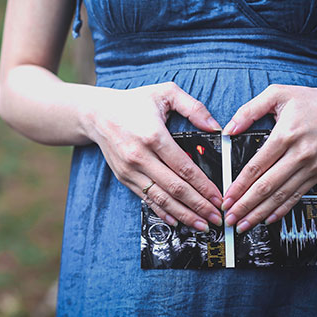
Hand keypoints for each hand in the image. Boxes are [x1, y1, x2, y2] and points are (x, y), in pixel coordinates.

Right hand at [85, 82, 223, 231]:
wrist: (97, 114)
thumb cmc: (134, 102)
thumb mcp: (166, 92)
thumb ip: (194, 107)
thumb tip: (215, 128)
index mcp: (154, 136)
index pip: (185, 168)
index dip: (204, 186)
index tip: (218, 198)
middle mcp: (140, 156)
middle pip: (175, 188)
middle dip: (199, 206)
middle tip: (216, 217)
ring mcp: (131, 170)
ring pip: (161, 198)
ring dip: (184, 214)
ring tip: (202, 224)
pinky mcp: (124, 177)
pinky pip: (146, 198)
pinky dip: (163, 212)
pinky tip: (178, 220)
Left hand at [219, 84, 316, 232]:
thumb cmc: (309, 101)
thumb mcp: (277, 94)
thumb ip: (249, 110)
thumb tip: (228, 129)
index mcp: (285, 135)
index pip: (257, 166)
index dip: (239, 185)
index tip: (226, 198)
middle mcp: (299, 153)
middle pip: (267, 186)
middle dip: (245, 205)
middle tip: (230, 218)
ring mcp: (311, 166)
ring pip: (281, 195)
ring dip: (260, 212)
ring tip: (244, 224)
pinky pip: (297, 195)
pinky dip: (282, 210)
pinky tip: (267, 219)